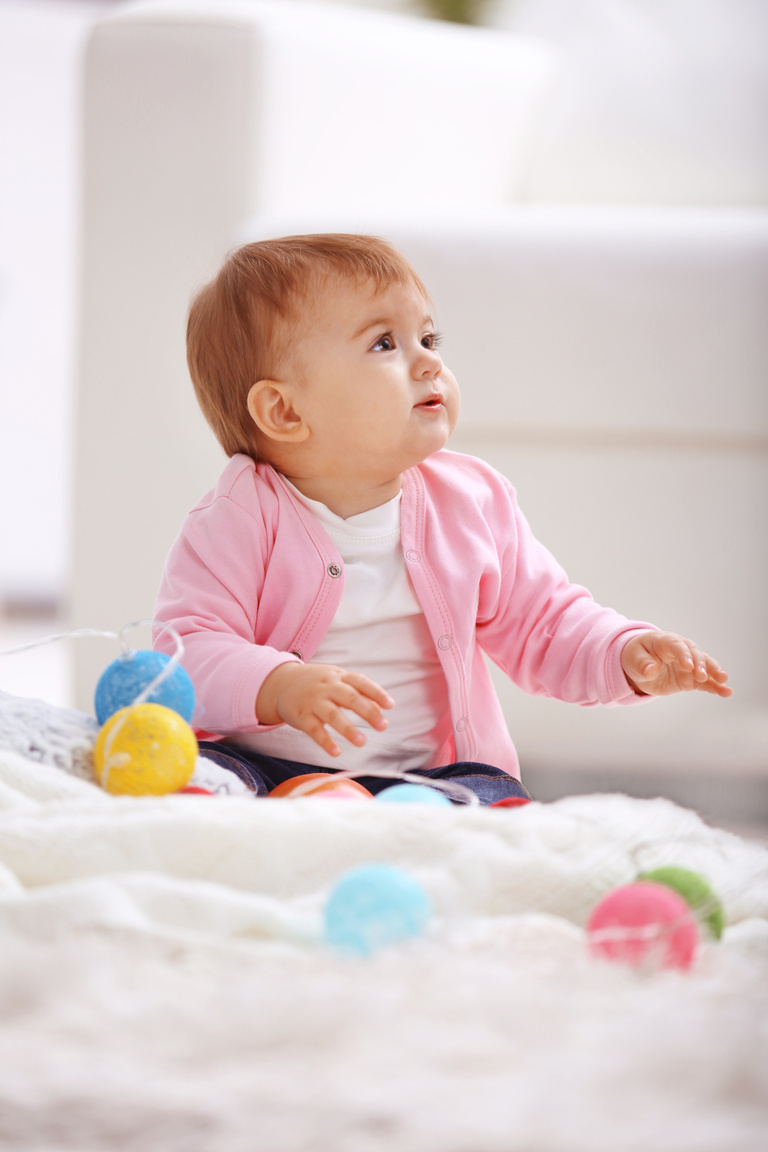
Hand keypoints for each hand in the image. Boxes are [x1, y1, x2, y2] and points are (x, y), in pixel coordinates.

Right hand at [256, 661, 393, 755]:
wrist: (281, 682)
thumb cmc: (317, 683)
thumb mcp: (338, 681)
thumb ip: (359, 692)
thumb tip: (381, 708)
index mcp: (339, 677)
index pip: (360, 682)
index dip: (376, 693)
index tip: (390, 705)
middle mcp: (327, 687)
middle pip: (349, 698)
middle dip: (368, 712)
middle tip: (383, 726)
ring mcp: (313, 701)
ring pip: (332, 714)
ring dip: (348, 729)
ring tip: (362, 742)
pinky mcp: (301, 716)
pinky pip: (314, 730)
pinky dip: (325, 741)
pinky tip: (336, 752)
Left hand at [621, 631, 731, 697]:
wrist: (640, 664)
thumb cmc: (637, 655)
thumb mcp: (633, 658)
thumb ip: (642, 664)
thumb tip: (650, 670)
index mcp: (666, 641)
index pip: (677, 646)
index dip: (683, 655)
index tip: (687, 666)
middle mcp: (682, 651)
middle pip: (695, 654)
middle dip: (700, 664)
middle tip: (701, 676)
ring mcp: (689, 665)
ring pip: (705, 666)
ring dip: (714, 672)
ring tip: (723, 680)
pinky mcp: (691, 678)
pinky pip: (705, 682)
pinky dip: (716, 686)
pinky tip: (727, 691)